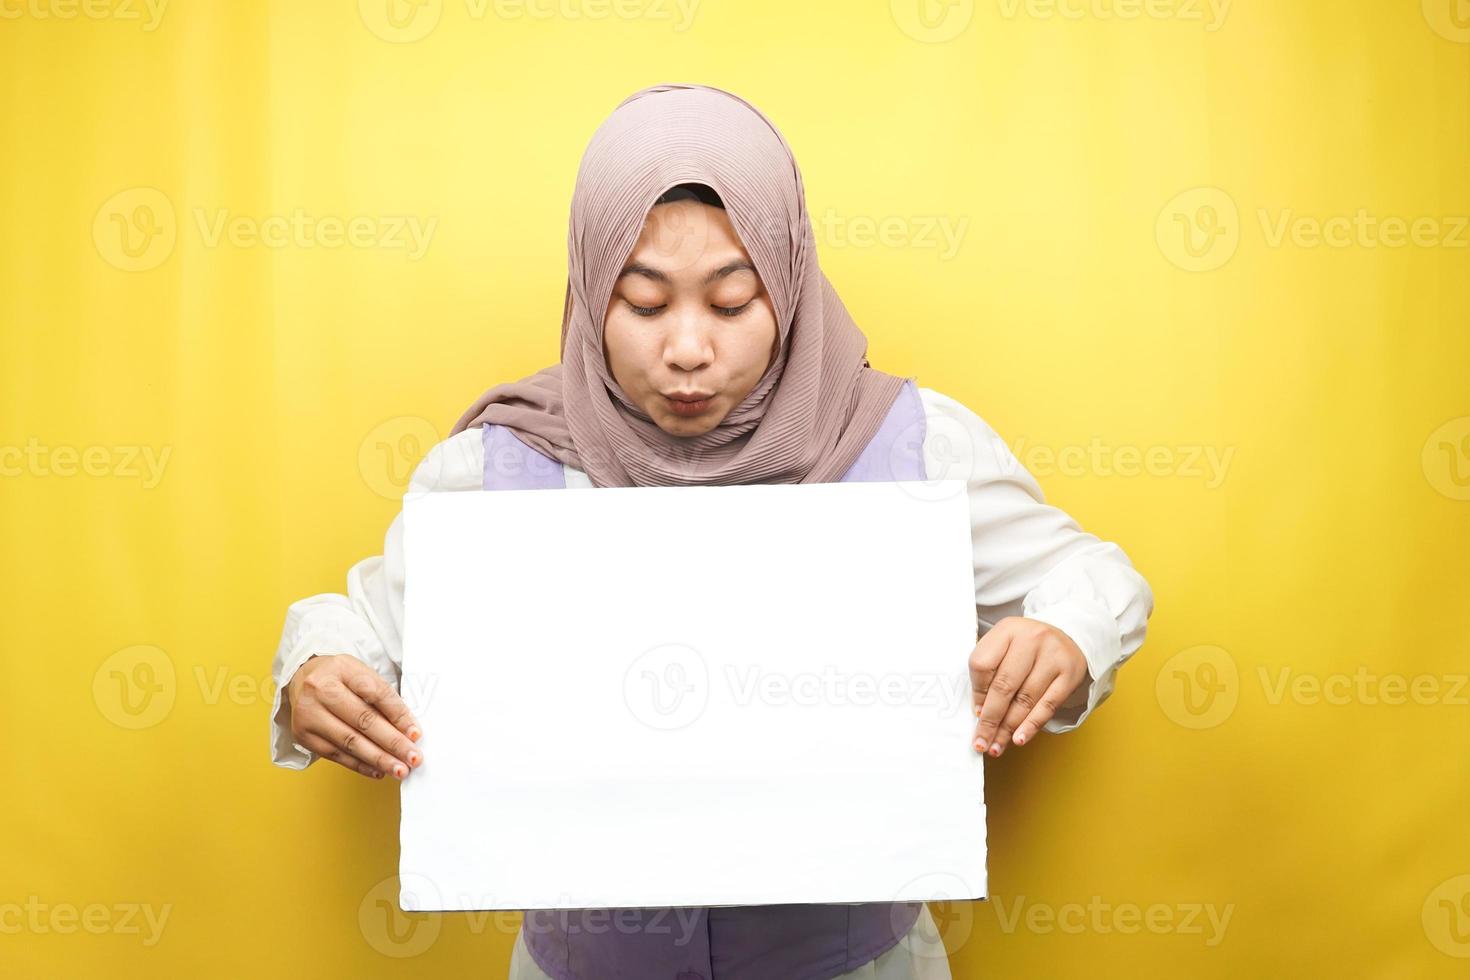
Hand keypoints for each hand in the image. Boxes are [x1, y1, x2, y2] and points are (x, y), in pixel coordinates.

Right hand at [286, 653, 422, 779]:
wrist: (302, 679)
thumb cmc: (340, 678)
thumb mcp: (362, 675)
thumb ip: (384, 698)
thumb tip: (407, 729)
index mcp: (342, 669)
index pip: (376, 693)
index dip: (399, 715)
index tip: (416, 734)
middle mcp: (322, 690)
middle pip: (363, 720)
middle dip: (392, 743)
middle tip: (413, 758)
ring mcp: (310, 714)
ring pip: (350, 741)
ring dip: (379, 759)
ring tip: (399, 769)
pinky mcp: (304, 735)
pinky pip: (336, 755)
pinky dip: (360, 765)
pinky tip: (378, 770)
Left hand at [969, 617, 1088, 757]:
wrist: (1069, 636)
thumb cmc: (1027, 646)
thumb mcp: (1005, 646)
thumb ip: (989, 672)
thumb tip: (980, 711)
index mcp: (1007, 629)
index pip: (982, 664)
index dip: (977, 693)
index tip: (975, 713)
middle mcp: (1031, 639)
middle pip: (1004, 686)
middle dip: (990, 720)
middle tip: (981, 742)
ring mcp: (1053, 656)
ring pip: (1025, 699)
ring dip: (1008, 728)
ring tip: (996, 746)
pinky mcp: (1069, 674)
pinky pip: (1047, 706)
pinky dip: (1031, 725)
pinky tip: (1019, 739)